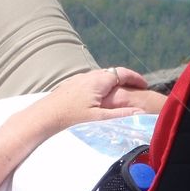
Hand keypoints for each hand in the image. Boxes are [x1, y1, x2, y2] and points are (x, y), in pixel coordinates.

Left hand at [30, 67, 148, 133]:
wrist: (44, 116)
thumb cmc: (71, 118)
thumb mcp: (98, 118)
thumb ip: (120, 114)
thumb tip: (140, 111)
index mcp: (98, 81)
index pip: (122, 73)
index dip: (136, 78)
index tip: (145, 85)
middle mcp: (88, 76)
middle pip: (112, 72)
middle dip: (126, 78)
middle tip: (137, 88)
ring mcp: (78, 78)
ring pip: (100, 75)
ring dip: (113, 81)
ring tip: (122, 91)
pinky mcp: (71, 84)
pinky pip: (91, 80)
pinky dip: (102, 84)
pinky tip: (101, 95)